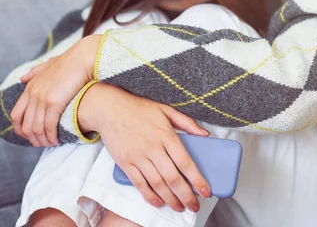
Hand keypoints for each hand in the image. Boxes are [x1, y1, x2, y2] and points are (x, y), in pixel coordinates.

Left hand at [10, 35, 101, 145]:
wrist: (83, 58)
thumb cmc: (70, 61)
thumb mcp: (48, 66)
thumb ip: (34, 72)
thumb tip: (21, 78)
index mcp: (30, 87)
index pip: (16, 115)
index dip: (20, 129)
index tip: (30, 136)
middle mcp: (32, 94)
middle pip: (25, 125)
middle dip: (32, 139)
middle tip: (42, 144)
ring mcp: (42, 99)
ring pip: (36, 128)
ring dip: (43, 140)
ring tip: (51, 144)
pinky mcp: (54, 103)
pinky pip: (49, 126)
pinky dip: (52, 136)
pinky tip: (58, 140)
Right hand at [79, 83, 211, 212]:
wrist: (110, 109)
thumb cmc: (139, 108)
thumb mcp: (166, 109)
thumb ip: (187, 122)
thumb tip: (206, 134)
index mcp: (166, 135)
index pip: (185, 162)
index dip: (197, 180)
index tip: (205, 192)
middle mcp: (153, 148)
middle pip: (173, 178)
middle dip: (186, 196)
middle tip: (194, 206)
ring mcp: (138, 157)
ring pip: (157, 184)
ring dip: (170, 199)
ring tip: (180, 207)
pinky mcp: (125, 163)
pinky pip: (139, 183)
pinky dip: (149, 195)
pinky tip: (158, 202)